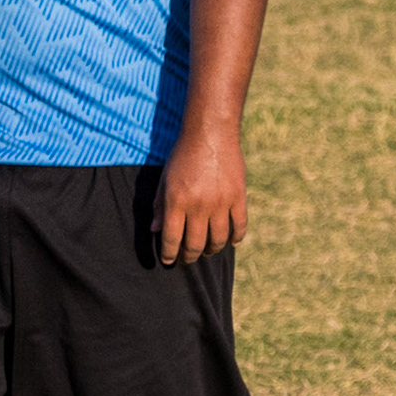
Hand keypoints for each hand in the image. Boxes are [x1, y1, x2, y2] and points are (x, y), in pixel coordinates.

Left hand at [153, 122, 246, 265]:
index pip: (172, 238)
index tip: (168, 261)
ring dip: (211, 250)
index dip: (169, 254)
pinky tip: (230, 242)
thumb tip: (155, 231)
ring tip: (206, 251)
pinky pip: (239, 226)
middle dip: (189, 256)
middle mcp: (199, 205)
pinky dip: (235, 238)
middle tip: (186, 260)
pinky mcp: (238, 197)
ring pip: (218, 240)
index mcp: (177, 201)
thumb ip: (159, 206)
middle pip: (195, 244)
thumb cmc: (182, 156)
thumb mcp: (165, 180)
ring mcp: (221, 202)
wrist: (210, 134)